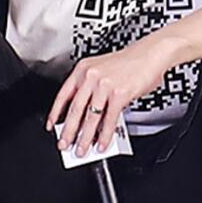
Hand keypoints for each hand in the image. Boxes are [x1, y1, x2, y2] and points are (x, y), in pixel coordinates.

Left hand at [46, 41, 169, 155]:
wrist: (150, 53)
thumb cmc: (129, 62)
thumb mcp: (103, 70)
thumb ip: (91, 90)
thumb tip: (85, 117)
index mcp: (83, 68)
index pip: (64, 94)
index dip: (55, 113)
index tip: (51, 126)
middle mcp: (91, 75)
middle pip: (75, 109)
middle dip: (68, 131)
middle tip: (64, 144)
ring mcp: (104, 85)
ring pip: (90, 118)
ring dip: (85, 138)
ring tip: (82, 149)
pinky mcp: (119, 94)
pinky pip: (109, 120)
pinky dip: (105, 135)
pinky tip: (102, 143)